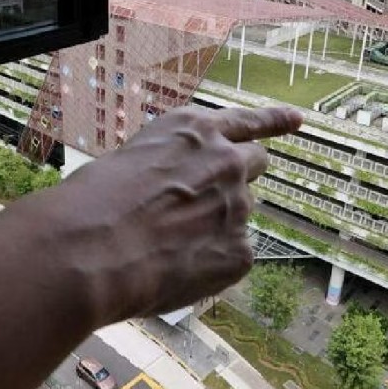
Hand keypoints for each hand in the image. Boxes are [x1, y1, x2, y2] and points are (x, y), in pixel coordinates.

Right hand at [49, 106, 302, 326]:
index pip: (248, 120)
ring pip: (238, 214)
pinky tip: (172, 268)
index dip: (274, 120)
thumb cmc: (93, 202)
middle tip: (212, 198)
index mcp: (194, 130)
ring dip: (214, 224)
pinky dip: (209, 262)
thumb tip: (177, 189)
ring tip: (167, 243)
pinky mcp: (240, 251)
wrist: (90, 250)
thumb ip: (171, 165)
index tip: (297, 120)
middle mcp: (225, 160)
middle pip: (256, 163)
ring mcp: (237, 206)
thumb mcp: (132, 160)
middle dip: (240, 176)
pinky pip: (232, 255)